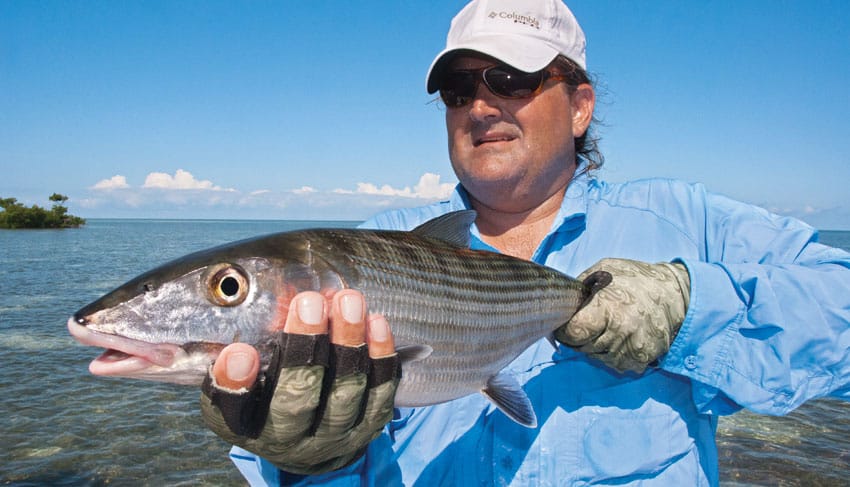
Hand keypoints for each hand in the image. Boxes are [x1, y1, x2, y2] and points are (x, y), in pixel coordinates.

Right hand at [199, 289, 397, 474]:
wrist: (310, 439)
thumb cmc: (268, 393)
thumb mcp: (244, 377)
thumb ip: (238, 347)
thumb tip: (250, 294)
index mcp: (245, 427)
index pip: (230, 413)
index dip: (234, 387)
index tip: (238, 352)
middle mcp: (287, 439)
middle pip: (295, 400)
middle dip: (304, 349)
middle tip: (310, 303)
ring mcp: (330, 436)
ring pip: (343, 395)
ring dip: (348, 345)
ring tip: (349, 302)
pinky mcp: (367, 428)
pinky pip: (379, 395)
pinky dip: (380, 358)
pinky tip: (376, 323)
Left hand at [556, 258, 689, 372]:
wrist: (675, 293)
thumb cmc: (634, 279)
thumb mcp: (603, 271)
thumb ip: (580, 290)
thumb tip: (561, 307)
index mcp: (608, 308)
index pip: (574, 333)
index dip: (565, 331)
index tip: (566, 325)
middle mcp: (621, 332)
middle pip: (583, 348)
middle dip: (580, 338)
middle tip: (589, 324)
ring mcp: (633, 348)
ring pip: (597, 358)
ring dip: (596, 347)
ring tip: (607, 328)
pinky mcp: (642, 359)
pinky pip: (616, 364)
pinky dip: (613, 354)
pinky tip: (620, 337)